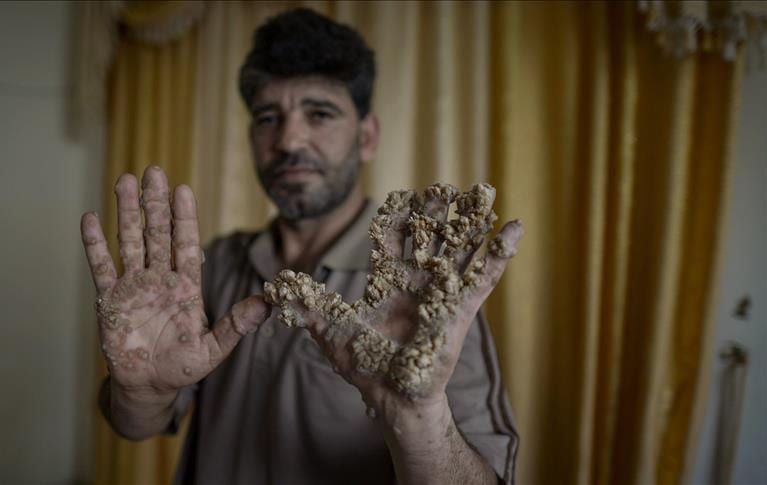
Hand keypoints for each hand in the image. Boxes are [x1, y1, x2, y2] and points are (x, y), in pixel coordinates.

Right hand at [81, 166, 268, 397]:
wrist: (149, 386)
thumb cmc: (183, 367)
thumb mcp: (214, 349)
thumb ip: (236, 325)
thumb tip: (267, 303)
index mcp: (186, 286)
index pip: (186, 243)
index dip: (184, 218)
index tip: (183, 190)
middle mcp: (160, 278)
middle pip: (157, 233)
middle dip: (155, 203)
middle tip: (154, 170)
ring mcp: (133, 285)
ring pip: (130, 240)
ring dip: (127, 212)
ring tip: (125, 180)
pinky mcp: (109, 299)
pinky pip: (101, 266)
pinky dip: (94, 244)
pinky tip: (90, 217)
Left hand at [264, 183, 522, 419]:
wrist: (391, 397)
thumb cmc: (363, 364)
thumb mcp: (329, 329)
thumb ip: (305, 304)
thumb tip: (273, 285)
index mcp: (387, 280)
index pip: (392, 238)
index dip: (396, 216)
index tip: (400, 195)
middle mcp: (417, 281)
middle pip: (430, 235)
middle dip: (438, 211)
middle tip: (445, 185)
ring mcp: (441, 293)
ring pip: (460, 248)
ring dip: (472, 221)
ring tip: (485, 191)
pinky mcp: (461, 309)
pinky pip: (484, 277)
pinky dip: (499, 253)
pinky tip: (513, 228)